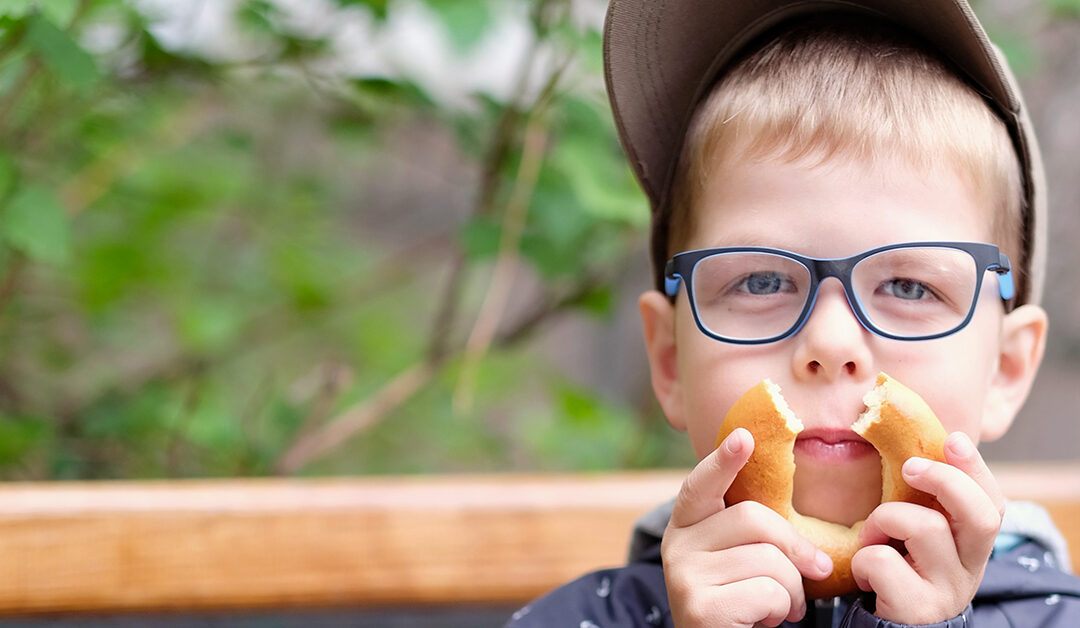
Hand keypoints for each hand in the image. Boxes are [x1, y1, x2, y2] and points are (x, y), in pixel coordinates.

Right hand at [662, 428, 833, 627]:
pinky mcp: (700, 607)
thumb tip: (816, 556)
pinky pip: (768, 592)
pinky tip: (765, 622)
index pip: (701, 485)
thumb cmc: (740, 606)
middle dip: (795, 548)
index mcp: (685, 527)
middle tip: (812, 575)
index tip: (744, 437)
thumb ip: (754, 539)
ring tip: (781, 608)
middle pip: (754, 519)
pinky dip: (781, 610)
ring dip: (792, 591)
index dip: (722, 461)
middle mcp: (675, 546)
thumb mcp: (741, 563)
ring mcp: (683, 576)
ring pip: (769, 560)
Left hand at [852, 432, 1004, 623]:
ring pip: (924, 527)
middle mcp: (970, 568)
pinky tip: (864, 573)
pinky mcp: (916, 606)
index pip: (992, 502)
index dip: (975, 469)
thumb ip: (926, 502)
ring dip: (885, 518)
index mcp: (971, 545)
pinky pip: (882, 561)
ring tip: (871, 538)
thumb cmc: (901, 572)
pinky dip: (863, 559)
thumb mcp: (919, 537)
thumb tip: (918, 444)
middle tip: (908, 467)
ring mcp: (946, 589)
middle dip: (944, 480)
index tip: (951, 439)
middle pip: (980, 516)